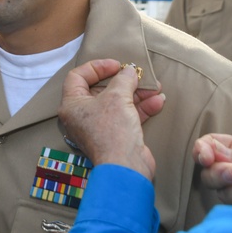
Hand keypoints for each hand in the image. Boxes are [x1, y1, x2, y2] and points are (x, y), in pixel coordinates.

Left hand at [59, 59, 164, 180]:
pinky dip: (141, 108)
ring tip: (156, 87)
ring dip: (137, 94)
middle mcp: (82, 116)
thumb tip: (128, 71)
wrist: (125, 167)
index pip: (77, 77)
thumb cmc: (113, 130)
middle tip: (139, 75)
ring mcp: (99, 127)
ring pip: (117, 103)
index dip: (96, 67)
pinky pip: (127, 116)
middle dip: (124, 81)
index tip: (116, 65)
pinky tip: (159, 101)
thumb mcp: (117, 97)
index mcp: (72, 105)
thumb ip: (123, 79)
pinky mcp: (115, 136)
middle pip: (101, 90)